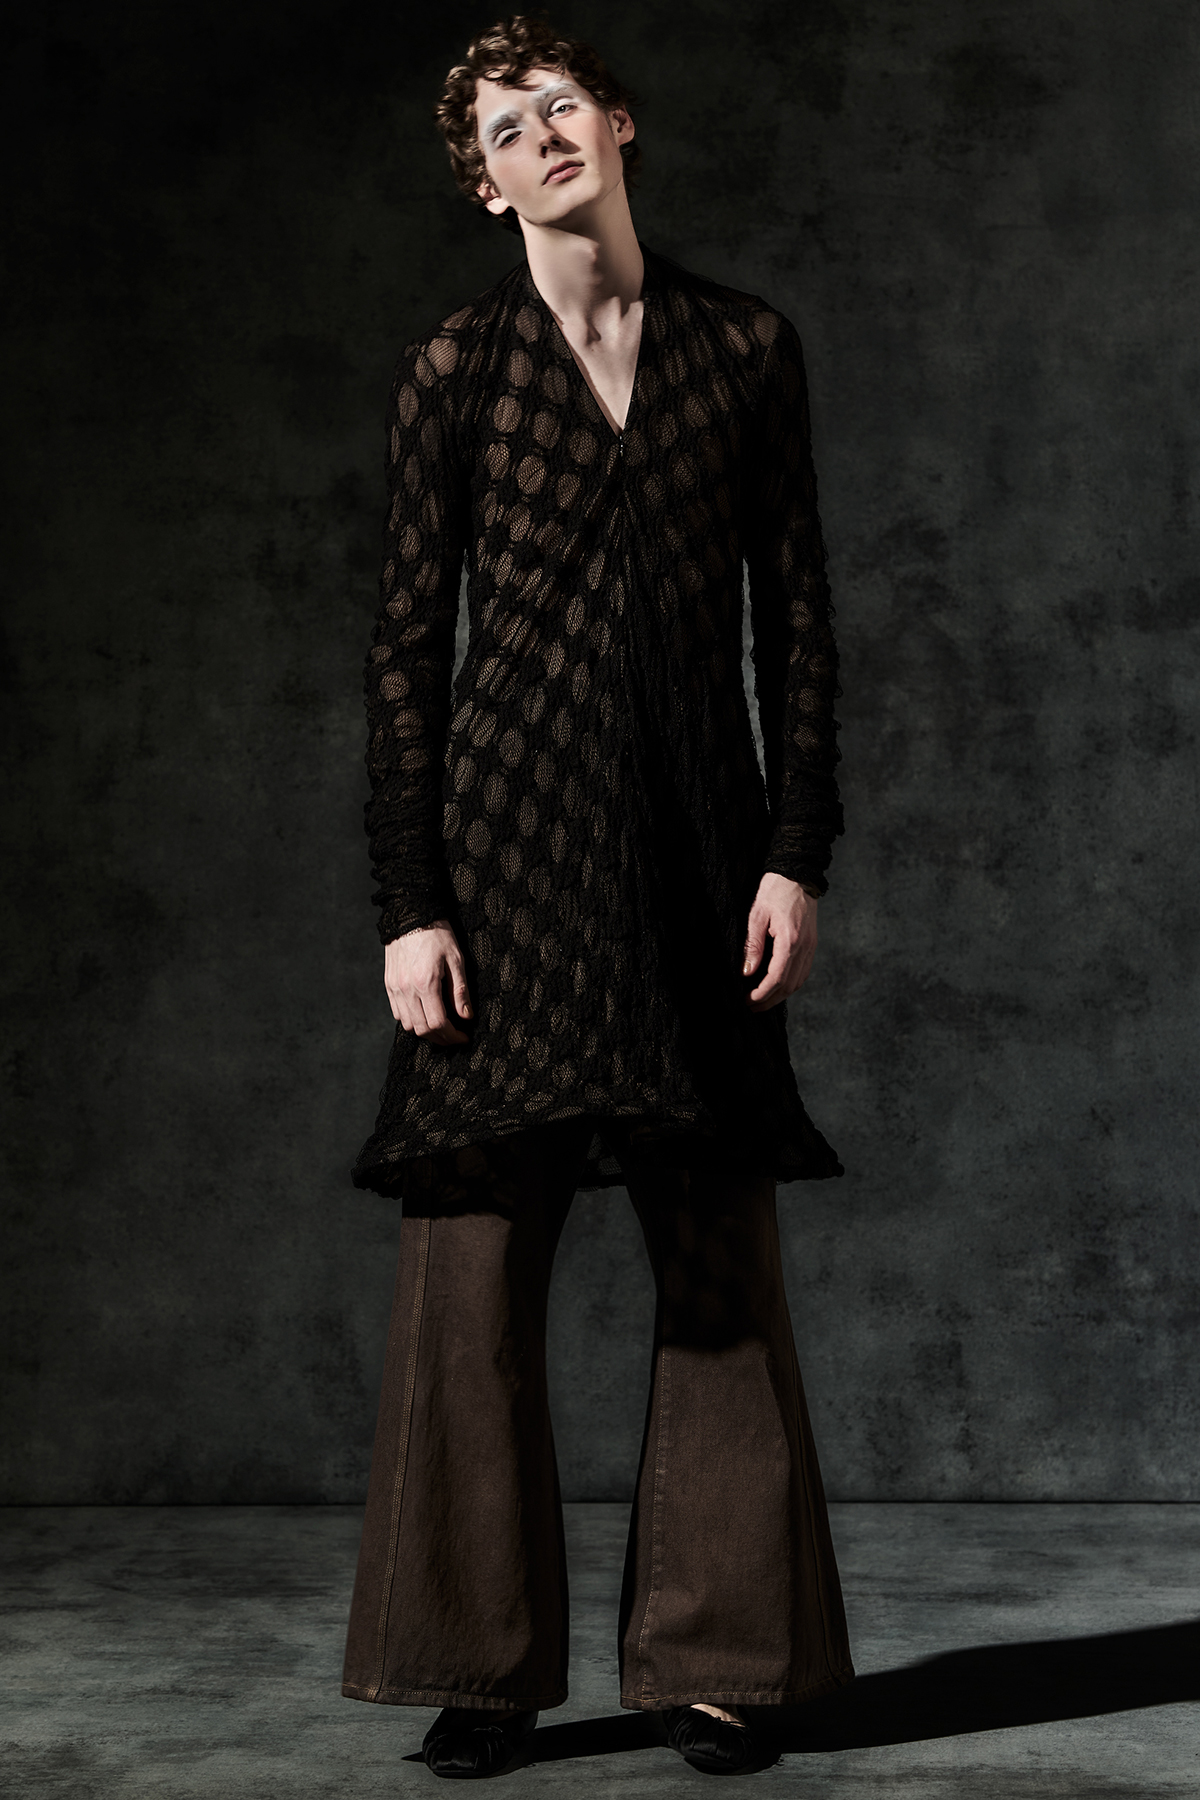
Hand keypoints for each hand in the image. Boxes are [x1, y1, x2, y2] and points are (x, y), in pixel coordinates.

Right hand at [384, 920, 471, 1045]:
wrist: (410, 915)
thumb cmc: (437, 934)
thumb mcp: (456, 959)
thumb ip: (460, 991)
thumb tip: (466, 1016)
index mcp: (426, 983)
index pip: (438, 1023)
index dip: (453, 1036)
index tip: (464, 1037)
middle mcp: (407, 989)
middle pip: (422, 1029)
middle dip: (441, 1038)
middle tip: (454, 1037)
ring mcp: (395, 988)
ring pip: (408, 1025)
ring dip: (425, 1032)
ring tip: (441, 1028)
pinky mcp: (389, 985)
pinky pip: (398, 1013)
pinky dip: (411, 1021)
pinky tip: (424, 1015)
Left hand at [743, 873, 818, 1010]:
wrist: (798, 872)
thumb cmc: (775, 889)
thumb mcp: (757, 914)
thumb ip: (753, 945)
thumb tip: (747, 972)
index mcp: (791, 940)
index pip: (777, 978)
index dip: (762, 994)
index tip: (747, 1001)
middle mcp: (805, 946)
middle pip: (789, 985)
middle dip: (769, 1000)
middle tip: (750, 1007)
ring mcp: (811, 946)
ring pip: (798, 981)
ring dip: (780, 995)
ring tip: (762, 1000)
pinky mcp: (811, 943)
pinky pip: (803, 971)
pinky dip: (790, 983)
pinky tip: (777, 985)